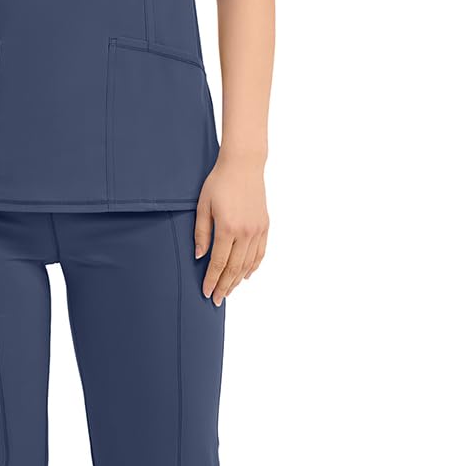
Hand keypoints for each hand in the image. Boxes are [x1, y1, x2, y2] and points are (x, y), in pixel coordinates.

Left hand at [194, 152, 268, 305]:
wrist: (243, 166)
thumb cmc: (218, 183)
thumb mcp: (203, 206)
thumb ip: (201, 233)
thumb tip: (199, 256)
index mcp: (227, 228)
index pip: (219, 263)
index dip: (212, 280)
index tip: (206, 293)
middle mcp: (245, 232)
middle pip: (235, 268)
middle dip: (225, 286)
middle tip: (217, 300)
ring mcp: (258, 229)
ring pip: (249, 263)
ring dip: (238, 280)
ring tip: (229, 291)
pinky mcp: (265, 225)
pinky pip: (260, 252)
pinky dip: (254, 266)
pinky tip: (246, 275)